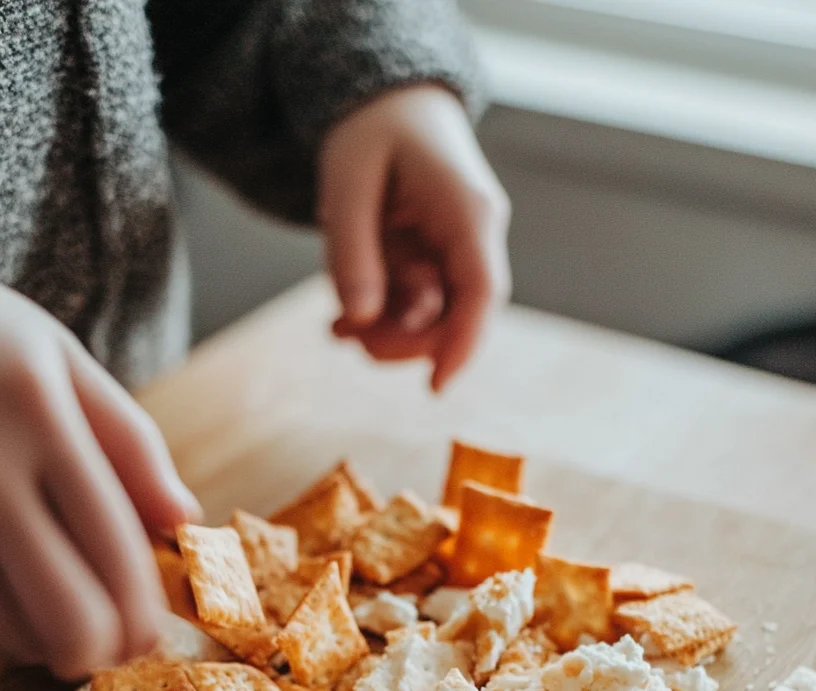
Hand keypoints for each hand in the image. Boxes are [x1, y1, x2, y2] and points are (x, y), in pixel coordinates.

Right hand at [0, 287, 200, 678]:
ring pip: (12, 630)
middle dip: (100, 648)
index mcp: (35, 410)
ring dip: (47, 642)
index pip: (112, 541)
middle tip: (108, 645)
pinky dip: (4, 625)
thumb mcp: (62, 361)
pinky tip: (15, 593)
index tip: (149, 638)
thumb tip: (183, 521)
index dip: (139, 611)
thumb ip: (130, 444)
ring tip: (56, 609)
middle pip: (68, 613)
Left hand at [318, 85, 510, 391]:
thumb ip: (352, 251)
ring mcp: (458, 251)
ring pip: (435, 320)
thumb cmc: (371, 129)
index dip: (464, 345)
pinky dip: (382, 320)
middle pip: (458, 317)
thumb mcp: (347, 180)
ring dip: (388, 335)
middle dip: (404, 341)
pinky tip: (345, 322)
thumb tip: (362, 319)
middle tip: (346, 336)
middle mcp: (474, 235)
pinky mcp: (439, 263)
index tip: (436, 388)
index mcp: (467, 210)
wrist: (389, 102)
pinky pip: (417, 308)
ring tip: (338, 327)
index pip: (482, 290)